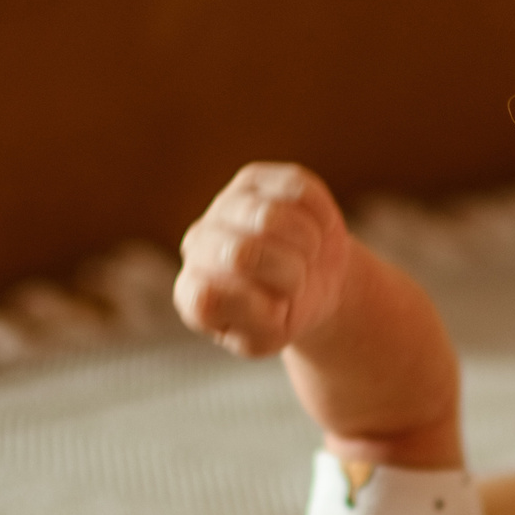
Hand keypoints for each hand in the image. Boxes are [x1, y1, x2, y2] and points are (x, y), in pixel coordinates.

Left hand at [175, 162, 353, 357]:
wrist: (314, 282)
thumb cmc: (286, 315)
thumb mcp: (269, 336)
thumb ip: (248, 321)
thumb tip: (213, 290)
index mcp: (194, 293)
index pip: (205, 298)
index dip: (254, 305)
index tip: (276, 312)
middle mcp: (199, 244)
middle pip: (243, 253)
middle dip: (289, 274)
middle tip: (297, 283)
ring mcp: (224, 206)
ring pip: (271, 216)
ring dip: (307, 245)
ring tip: (305, 256)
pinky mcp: (256, 178)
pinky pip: (299, 191)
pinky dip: (320, 218)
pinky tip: (313, 231)